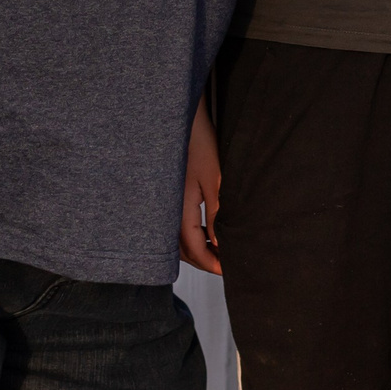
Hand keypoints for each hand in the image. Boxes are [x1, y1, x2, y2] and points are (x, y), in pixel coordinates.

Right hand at [179, 97, 221, 273]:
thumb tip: (221, 244)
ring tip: (217, 250)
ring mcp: (164, 203)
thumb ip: (217, 213)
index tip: (227, 271)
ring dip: (195, 249)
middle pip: (181, 250)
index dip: (210, 263)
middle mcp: (165, 210)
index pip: (193, 249)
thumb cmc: (198, 142)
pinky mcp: (165, 196)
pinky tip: (204, 231)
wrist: (178, 118)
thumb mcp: (214, 179)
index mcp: (178, 208)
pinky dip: (189, 236)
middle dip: (202, 261)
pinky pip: (174, 226)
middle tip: (223, 265)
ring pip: (176, 240)